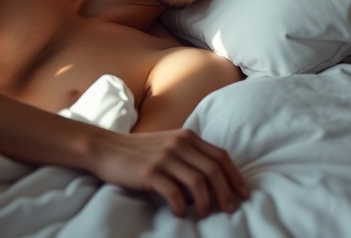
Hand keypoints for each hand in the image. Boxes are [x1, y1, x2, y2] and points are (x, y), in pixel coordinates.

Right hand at [86, 128, 249, 217]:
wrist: (107, 148)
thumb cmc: (141, 151)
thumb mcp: (170, 144)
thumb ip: (190, 154)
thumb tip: (215, 179)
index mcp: (188, 137)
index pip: (221, 156)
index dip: (235, 177)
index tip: (243, 194)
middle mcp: (179, 144)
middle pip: (213, 170)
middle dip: (226, 192)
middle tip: (230, 209)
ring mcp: (165, 157)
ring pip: (198, 182)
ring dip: (206, 202)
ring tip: (204, 213)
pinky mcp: (149, 172)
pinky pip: (174, 192)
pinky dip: (182, 206)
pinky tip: (181, 212)